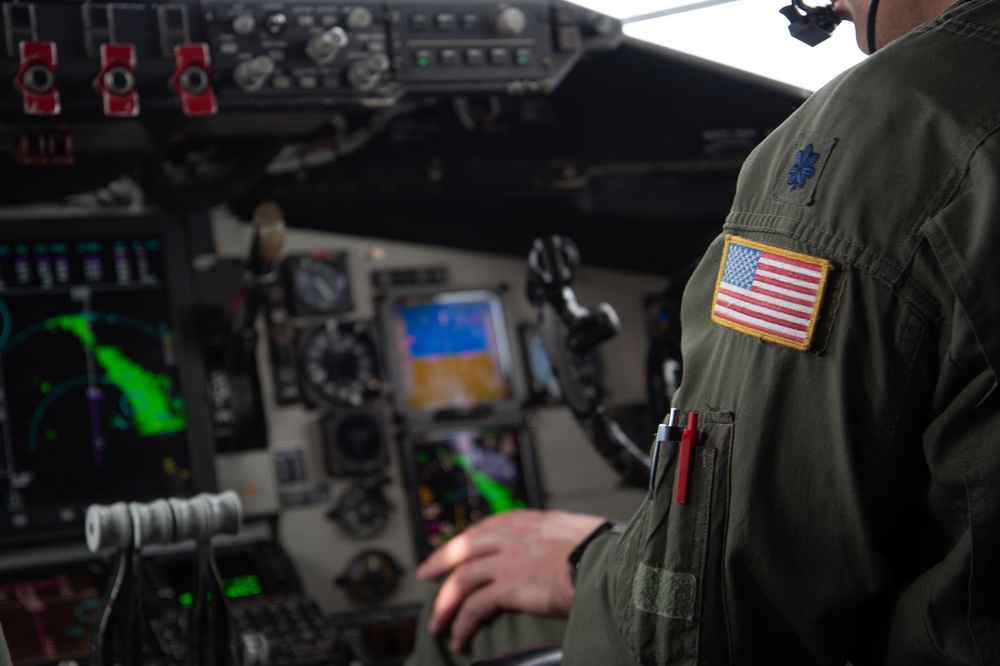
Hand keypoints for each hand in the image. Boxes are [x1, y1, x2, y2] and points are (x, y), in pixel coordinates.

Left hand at [416, 509, 607, 652]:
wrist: (607, 562)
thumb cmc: (603, 551)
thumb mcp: (577, 531)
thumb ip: (560, 537)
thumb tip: (564, 546)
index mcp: (530, 521)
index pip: (488, 526)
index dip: (468, 539)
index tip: (458, 548)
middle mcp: (513, 537)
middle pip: (464, 546)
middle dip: (440, 560)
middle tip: (426, 573)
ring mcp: (508, 561)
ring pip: (461, 580)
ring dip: (445, 604)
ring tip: (436, 623)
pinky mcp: (508, 587)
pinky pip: (474, 607)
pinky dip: (462, 624)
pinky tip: (459, 638)